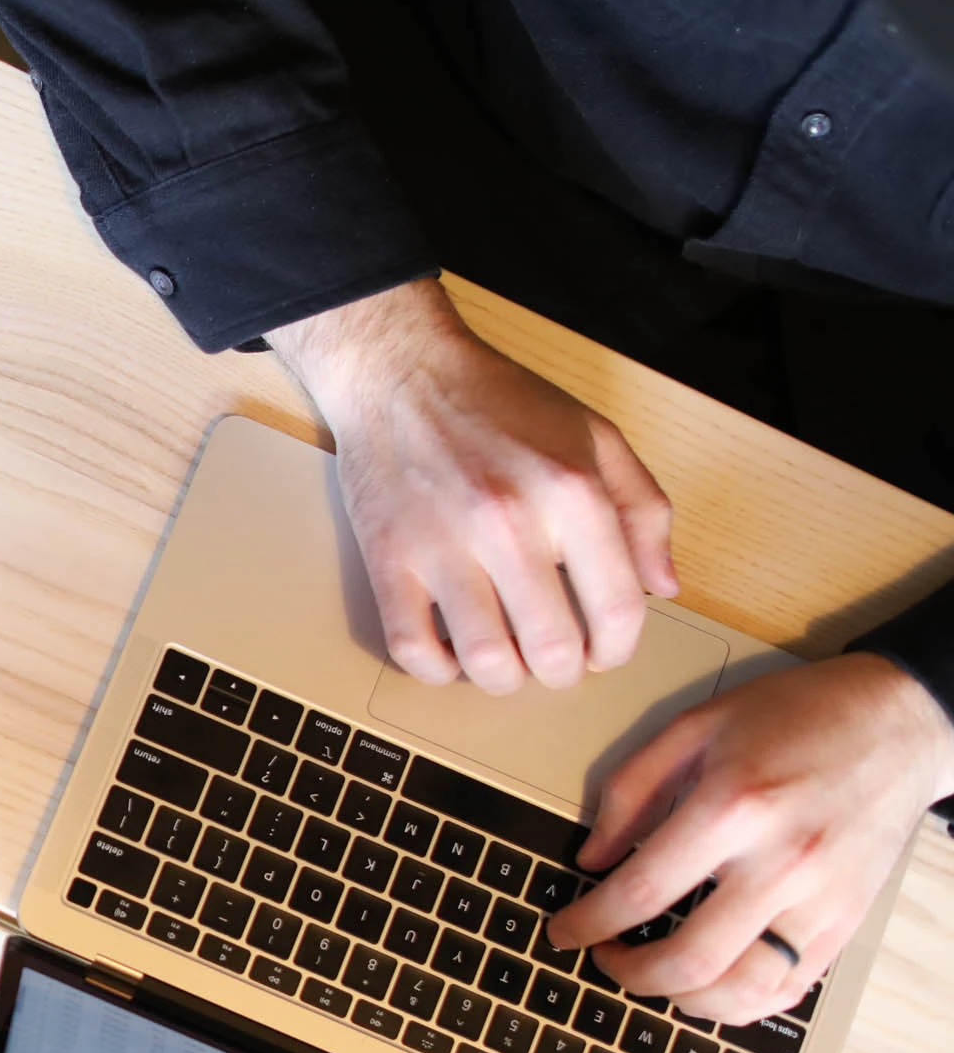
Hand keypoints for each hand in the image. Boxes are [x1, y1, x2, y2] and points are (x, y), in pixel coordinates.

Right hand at [268, 278, 677, 693]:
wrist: (402, 373)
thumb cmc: (500, 404)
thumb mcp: (596, 436)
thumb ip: (643, 510)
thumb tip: (662, 587)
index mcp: (573, 492)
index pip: (616, 610)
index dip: (617, 651)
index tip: (604, 653)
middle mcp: (511, 522)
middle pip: (552, 649)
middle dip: (562, 672)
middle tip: (554, 661)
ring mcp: (443, 544)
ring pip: (484, 661)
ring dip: (503, 679)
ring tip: (505, 663)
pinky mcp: (389, 558)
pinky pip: (411, 646)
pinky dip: (436, 670)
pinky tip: (449, 653)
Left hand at [548, 655, 953, 1022]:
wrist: (897, 721)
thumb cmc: (796, 716)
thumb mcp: (696, 725)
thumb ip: (631, 789)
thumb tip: (591, 859)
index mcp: (734, 807)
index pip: (642, 892)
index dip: (588, 922)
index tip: (563, 931)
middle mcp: (782, 863)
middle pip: (689, 959)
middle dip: (627, 974)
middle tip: (602, 958)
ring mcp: (821, 900)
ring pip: (741, 991)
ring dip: (679, 999)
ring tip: (651, 976)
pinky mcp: (846, 922)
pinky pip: (786, 989)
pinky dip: (737, 1003)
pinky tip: (705, 986)